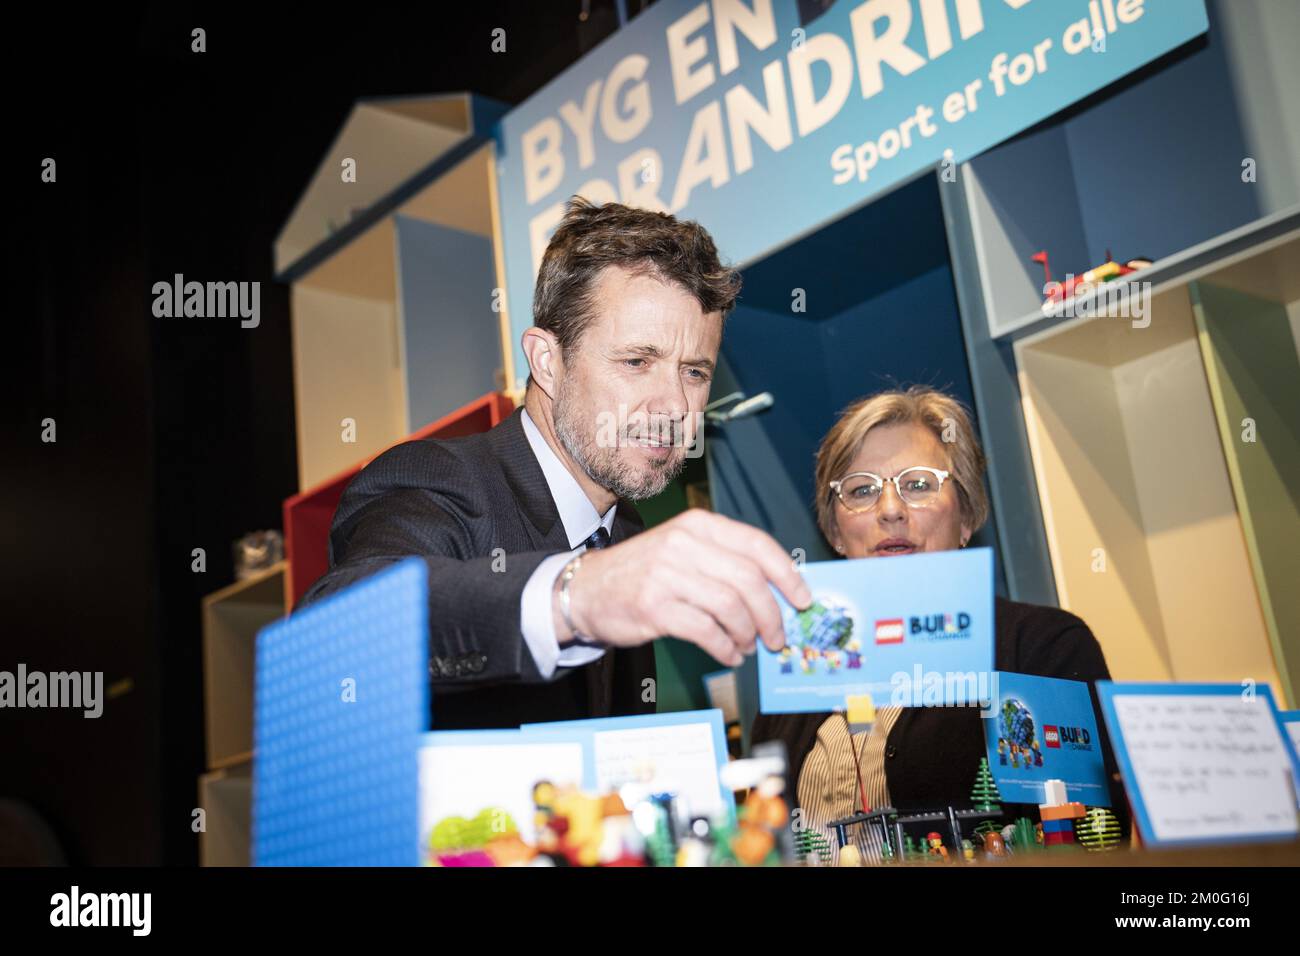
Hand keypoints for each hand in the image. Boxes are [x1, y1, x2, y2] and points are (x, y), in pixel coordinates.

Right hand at [553, 509, 811, 667]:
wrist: (586, 588)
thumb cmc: (644, 572)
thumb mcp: (683, 550)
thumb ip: (725, 562)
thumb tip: (778, 593)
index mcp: (698, 525)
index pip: (757, 544)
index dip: (787, 575)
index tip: (803, 599)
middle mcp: (684, 544)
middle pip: (749, 580)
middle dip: (772, 614)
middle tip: (778, 636)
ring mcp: (667, 574)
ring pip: (731, 607)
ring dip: (748, 634)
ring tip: (748, 646)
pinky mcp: (655, 606)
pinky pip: (706, 631)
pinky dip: (725, 648)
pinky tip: (729, 654)